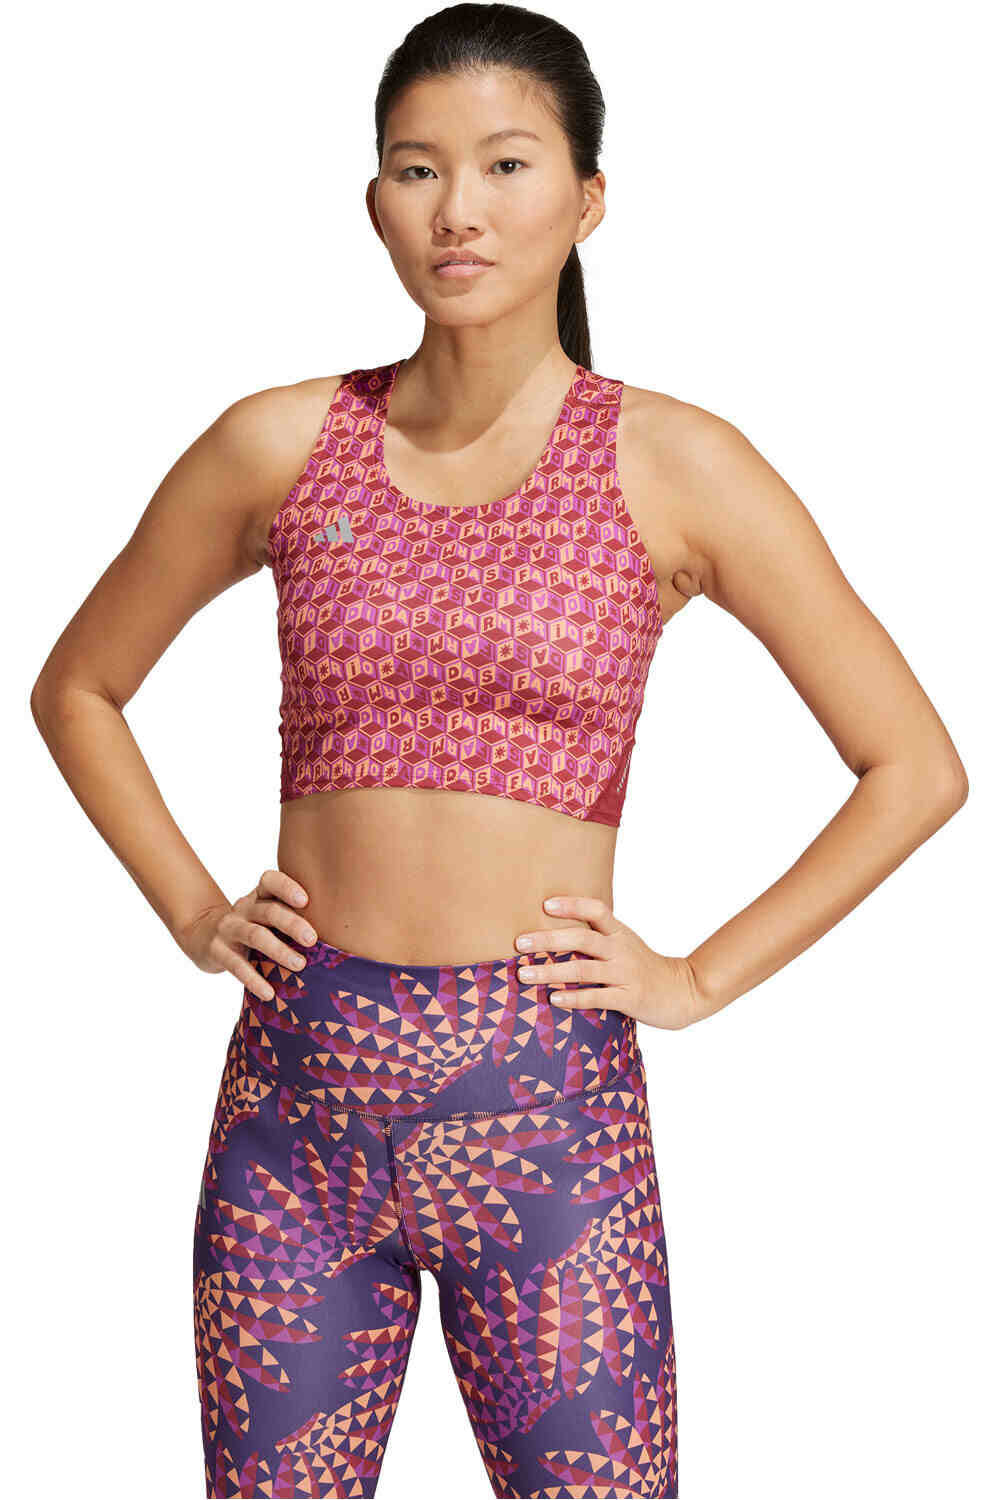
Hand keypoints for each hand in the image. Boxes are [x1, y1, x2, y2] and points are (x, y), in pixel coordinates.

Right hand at [175, 868, 317, 999]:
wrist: (202, 935)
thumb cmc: (250, 925)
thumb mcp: (264, 914)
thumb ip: (290, 916)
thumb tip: (337, 934)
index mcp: (258, 895)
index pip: (270, 881)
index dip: (286, 887)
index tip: (306, 900)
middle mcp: (243, 908)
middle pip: (268, 911)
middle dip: (292, 924)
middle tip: (312, 940)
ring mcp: (228, 928)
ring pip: (255, 936)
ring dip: (279, 951)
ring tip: (300, 965)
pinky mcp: (216, 950)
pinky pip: (236, 965)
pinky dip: (253, 979)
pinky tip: (269, 993)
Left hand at [514, 894, 705, 1030]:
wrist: (683, 991)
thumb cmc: (644, 967)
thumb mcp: (626, 944)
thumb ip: (599, 936)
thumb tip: (555, 932)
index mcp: (620, 933)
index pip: (596, 910)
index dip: (572, 905)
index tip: (545, 904)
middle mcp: (621, 950)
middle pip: (583, 939)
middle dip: (549, 940)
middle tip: (520, 942)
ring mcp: (625, 974)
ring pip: (583, 970)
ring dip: (551, 972)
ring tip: (525, 974)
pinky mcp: (629, 998)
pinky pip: (597, 997)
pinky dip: (574, 998)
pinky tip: (553, 999)